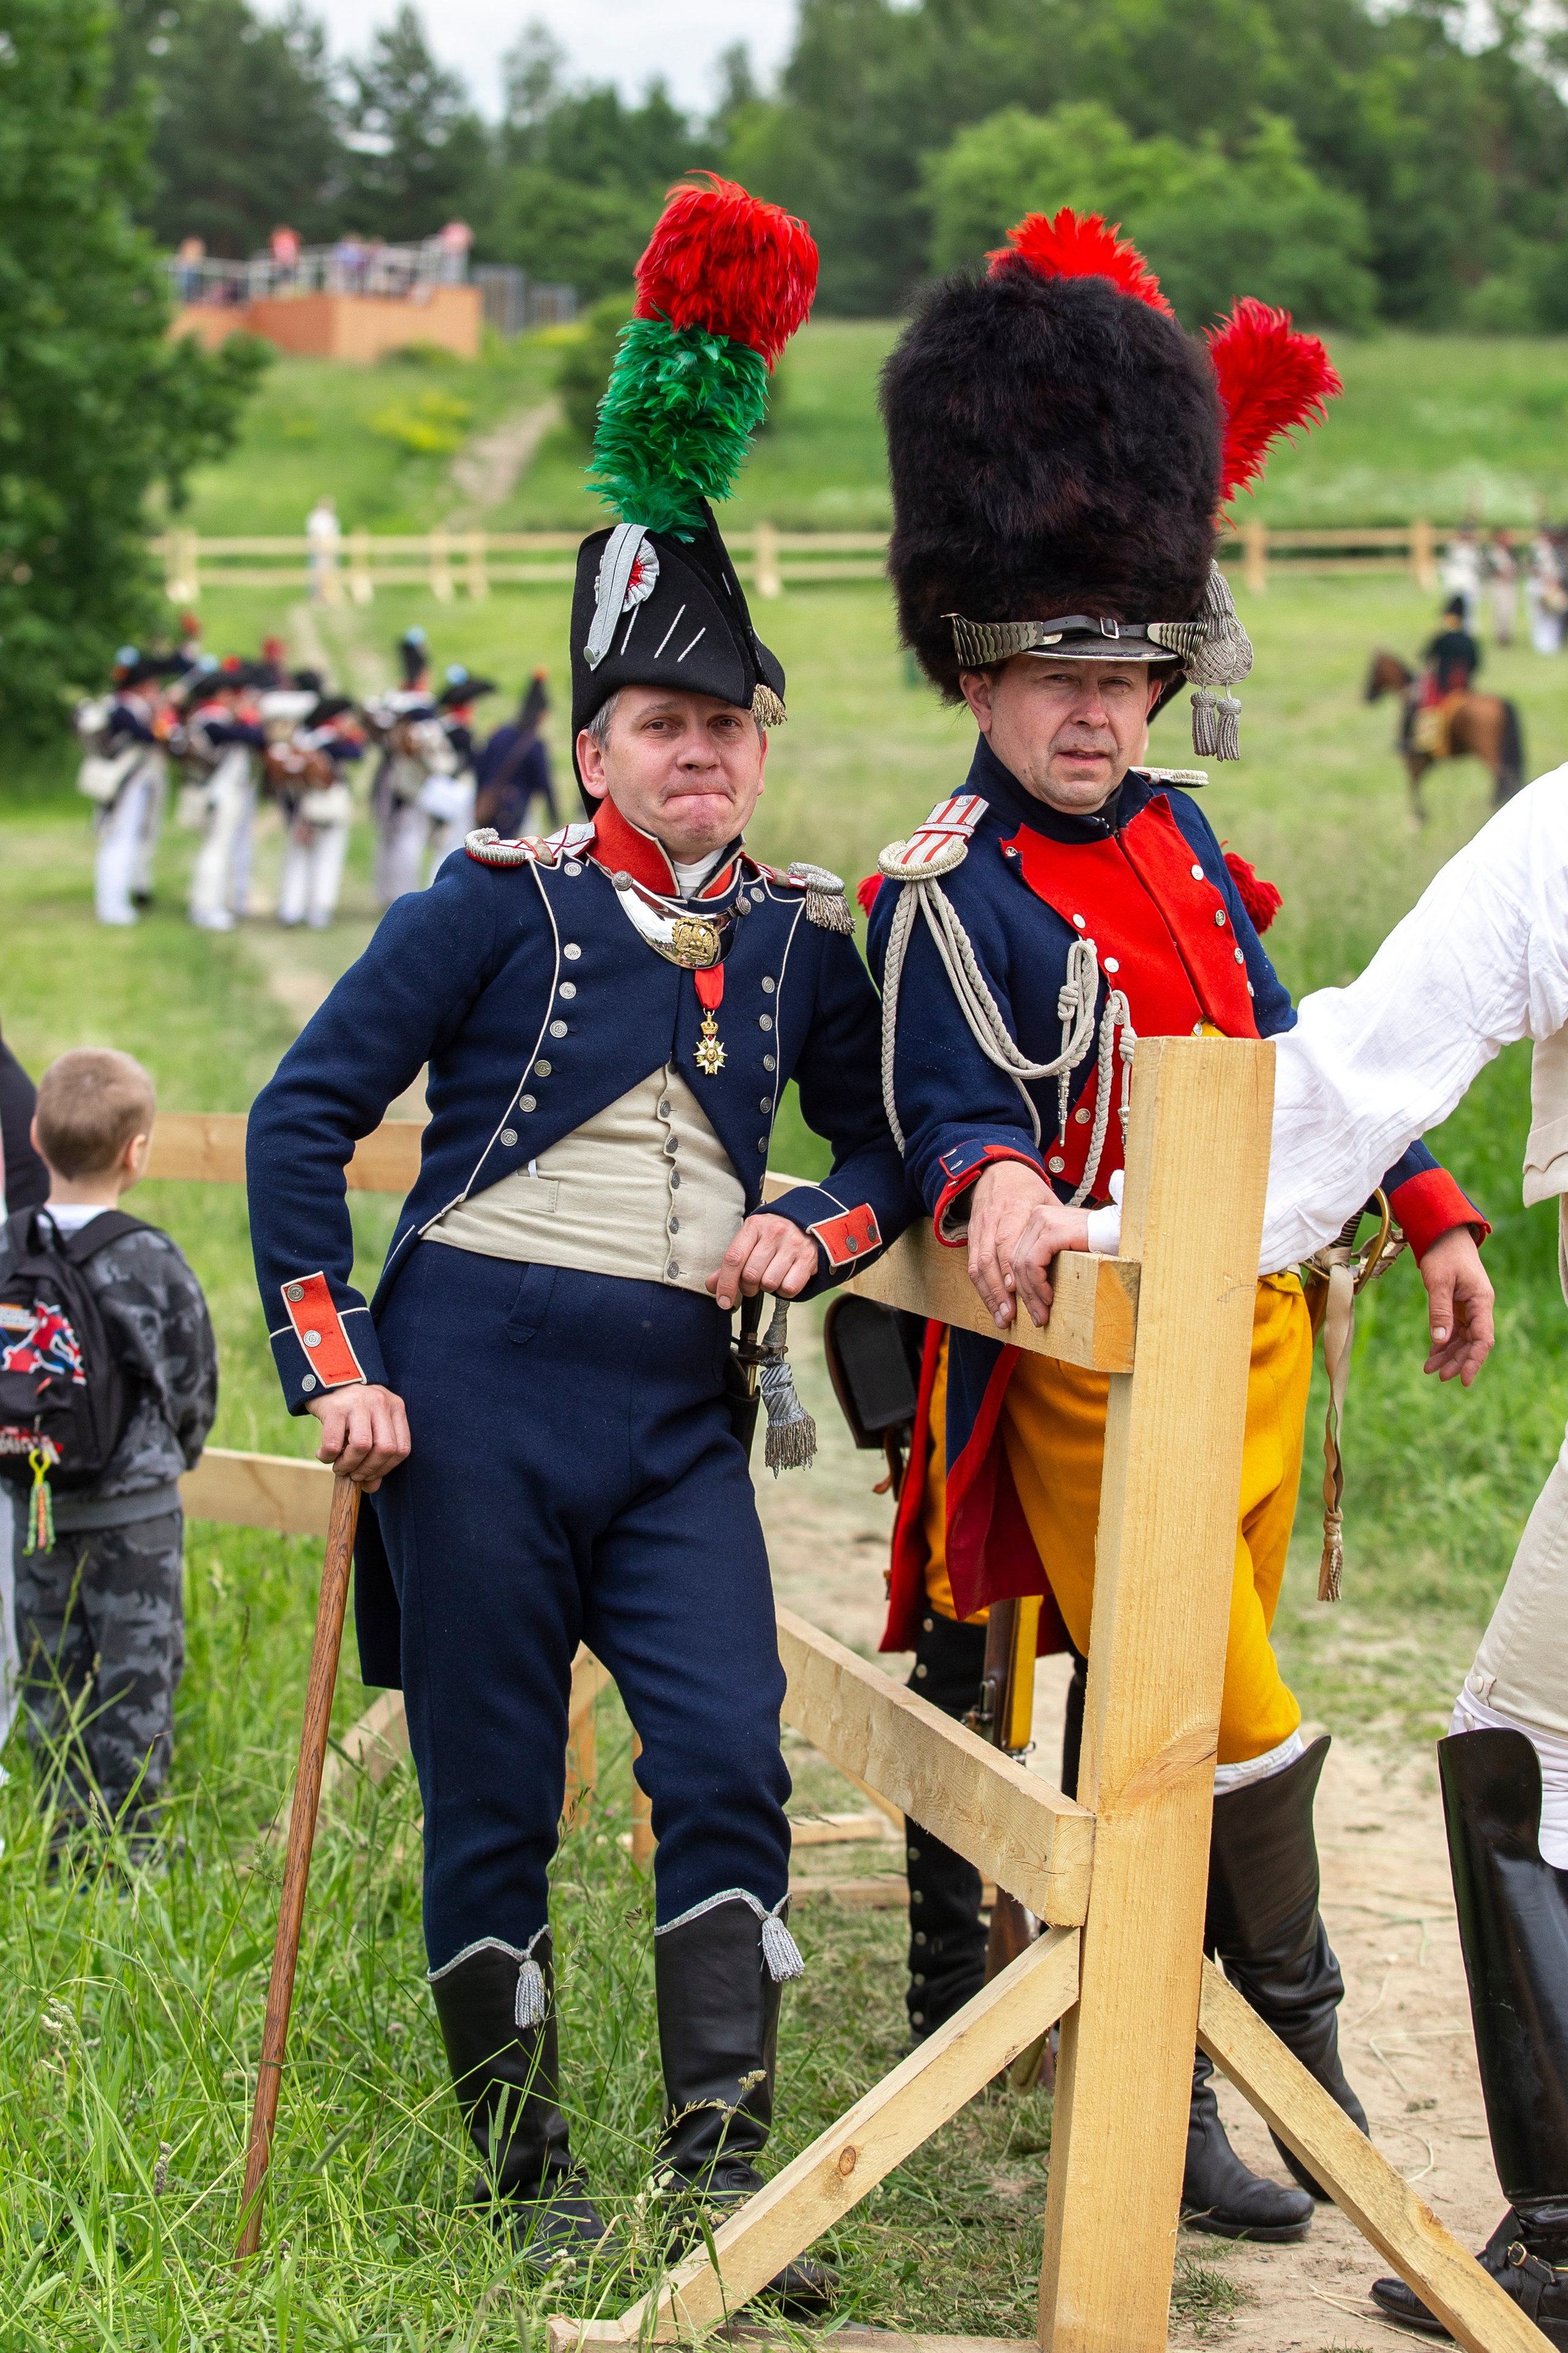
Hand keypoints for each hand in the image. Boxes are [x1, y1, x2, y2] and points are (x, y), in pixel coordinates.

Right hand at [305, 1381, 410, 1490]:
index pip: (402, 1449)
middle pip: (385, 1449)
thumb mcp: (370, 1426)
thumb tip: (371, 1488)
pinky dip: (328, 1456)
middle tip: (353, 1474)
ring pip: (362, 1446)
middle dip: (368, 1470)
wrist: (326, 1378)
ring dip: (349, 1465)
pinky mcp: (335, 1407)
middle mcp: (380, 1403)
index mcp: (395, 1408)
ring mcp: (358, 1403)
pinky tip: (324, 1455)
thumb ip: (375, 1455)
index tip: (370, 1475)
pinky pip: (334, 1443)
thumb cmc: (352, 1409)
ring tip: (339, 1466)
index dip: (386, 1469)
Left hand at [708, 1214, 819, 1310]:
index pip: (734, 1258)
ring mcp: (793, 1245)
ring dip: (766, 1288)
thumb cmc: (772, 1235)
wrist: (807, 1223)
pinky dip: (783, 1291)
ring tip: (769, 1276)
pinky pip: (789, 1288)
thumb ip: (731, 1263)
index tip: (723, 1301)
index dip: (725, 1284)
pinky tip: (784, 1279)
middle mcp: (774, 1232)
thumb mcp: (750, 1241)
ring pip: (769, 1283)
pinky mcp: (808, 1258)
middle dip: (747, 1287)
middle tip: (751, 1283)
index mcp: (754, 1226)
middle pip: (750, 1275)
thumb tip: (712, 1285)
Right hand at [965, 1160, 1051, 1329]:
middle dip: (999, 1290)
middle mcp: (994, 1218)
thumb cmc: (1028, 1189)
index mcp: (1016, 1207)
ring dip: (989, 1295)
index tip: (1016, 1289)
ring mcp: (980, 1228)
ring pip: (978, 1265)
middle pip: (992, 1258)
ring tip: (1002, 1318)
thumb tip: (1083, 1248)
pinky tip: (992, 1305)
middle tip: (1011, 1316)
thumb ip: (1057, 1223)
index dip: (1010, 1266)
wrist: (997, 1171)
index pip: (1008, 1239)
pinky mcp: (972, 1237)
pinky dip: (981, 1288)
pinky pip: (972, 1265)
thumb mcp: (1047, 1199)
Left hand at [1009, 1201, 1092, 1328]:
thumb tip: (1026, 1292)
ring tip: (1041, 1313)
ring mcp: (1043, 1221)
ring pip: (1022, 1264)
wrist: (1121, 1232)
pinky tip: (1049, 1298)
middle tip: (1035, 1317)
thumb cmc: (1097, 1245)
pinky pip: (1034, 1263)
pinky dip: (1038, 1284)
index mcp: (1036, 1220)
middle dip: (1023, 1294)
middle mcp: (1036, 1217)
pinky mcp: (1053, 1231)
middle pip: (1015, 1261)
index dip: (1017, 1285)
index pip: (1016, 1256)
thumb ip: (1045, 1261)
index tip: (1026, 1308)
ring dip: (1031, 1294)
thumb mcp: (1064, 1252)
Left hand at [1418, 1226, 1494, 1386]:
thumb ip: (1440, 1310)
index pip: (1483, 1338)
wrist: (1444, 1235)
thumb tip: (1439, 1341)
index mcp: (1481, 1301)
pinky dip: (1443, 1343)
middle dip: (1457, 1361)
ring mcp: (1469, 1307)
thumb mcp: (1438, 1281)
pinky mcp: (1458, 1306)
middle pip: (1472, 1343)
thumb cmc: (1443, 1254)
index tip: (1463, 1379)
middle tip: (1439, 1377)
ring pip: (1462, 1339)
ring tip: (1430, 1370)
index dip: (1474, 1361)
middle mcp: (1478, 1307)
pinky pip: (1453, 1330)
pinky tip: (1432, 1355)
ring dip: (1448, 1355)